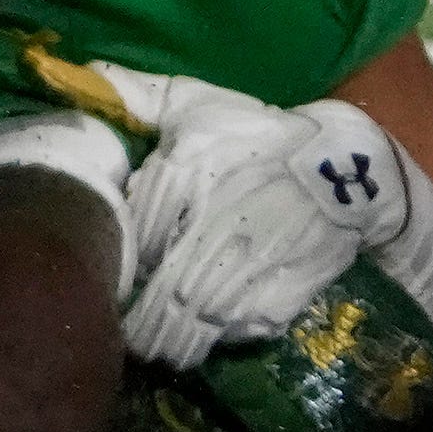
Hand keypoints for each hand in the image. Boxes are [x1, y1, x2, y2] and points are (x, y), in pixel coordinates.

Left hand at [120, 87, 396, 370]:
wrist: (346, 160)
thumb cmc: (257, 132)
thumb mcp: (197, 104)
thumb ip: (137, 96)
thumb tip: (86, 78)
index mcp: (186, 169)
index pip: (137, 234)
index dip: (122, 265)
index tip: (108, 285)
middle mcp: (217, 216)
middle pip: (165, 286)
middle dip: (142, 322)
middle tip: (127, 340)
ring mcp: (257, 256)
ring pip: (203, 314)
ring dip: (177, 340)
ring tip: (159, 352)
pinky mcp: (293, 282)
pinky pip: (249, 322)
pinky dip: (226, 337)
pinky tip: (208, 342)